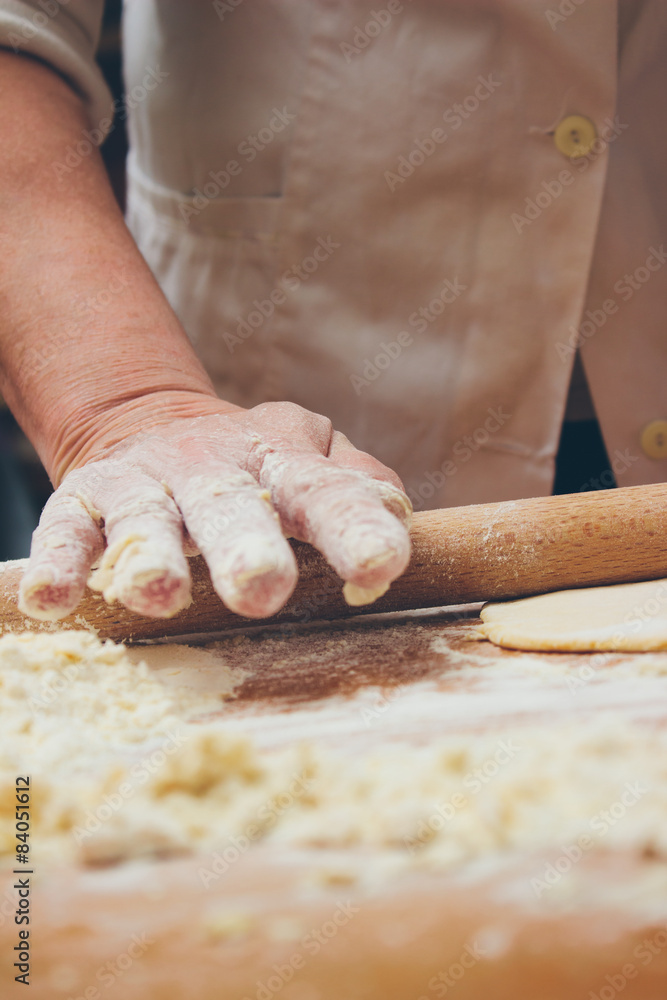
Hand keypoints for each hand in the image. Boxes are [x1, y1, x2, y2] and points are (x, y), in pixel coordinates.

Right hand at [19, 399, 411, 620]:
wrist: (156, 426)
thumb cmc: (256, 469)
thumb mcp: (309, 461)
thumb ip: (355, 484)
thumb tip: (393, 514)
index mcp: (282, 463)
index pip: (325, 492)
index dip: (354, 527)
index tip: (382, 566)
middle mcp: (214, 468)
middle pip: (233, 504)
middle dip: (247, 546)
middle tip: (262, 589)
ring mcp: (146, 482)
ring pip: (147, 517)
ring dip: (152, 555)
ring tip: (159, 594)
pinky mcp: (86, 498)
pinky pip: (67, 531)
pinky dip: (59, 564)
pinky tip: (52, 601)